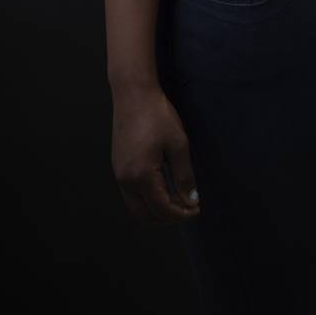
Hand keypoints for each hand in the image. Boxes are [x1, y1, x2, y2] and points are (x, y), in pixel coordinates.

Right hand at [111, 83, 200, 225]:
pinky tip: (163, 190)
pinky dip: (146, 200)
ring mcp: (118, 175)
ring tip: (178, 202)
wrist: (134, 96)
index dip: (181, 214)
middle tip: (188, 210)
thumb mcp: (178, 145)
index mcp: (141, 176)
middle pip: (144, 216)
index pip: (162, 208)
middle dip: (167, 218)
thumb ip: (184, 176)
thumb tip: (191, 200)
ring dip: (155, 211)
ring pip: (135, 207)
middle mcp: (125, 181)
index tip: (197, 209)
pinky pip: (131, 195)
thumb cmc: (159, 117)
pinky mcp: (118, 167)